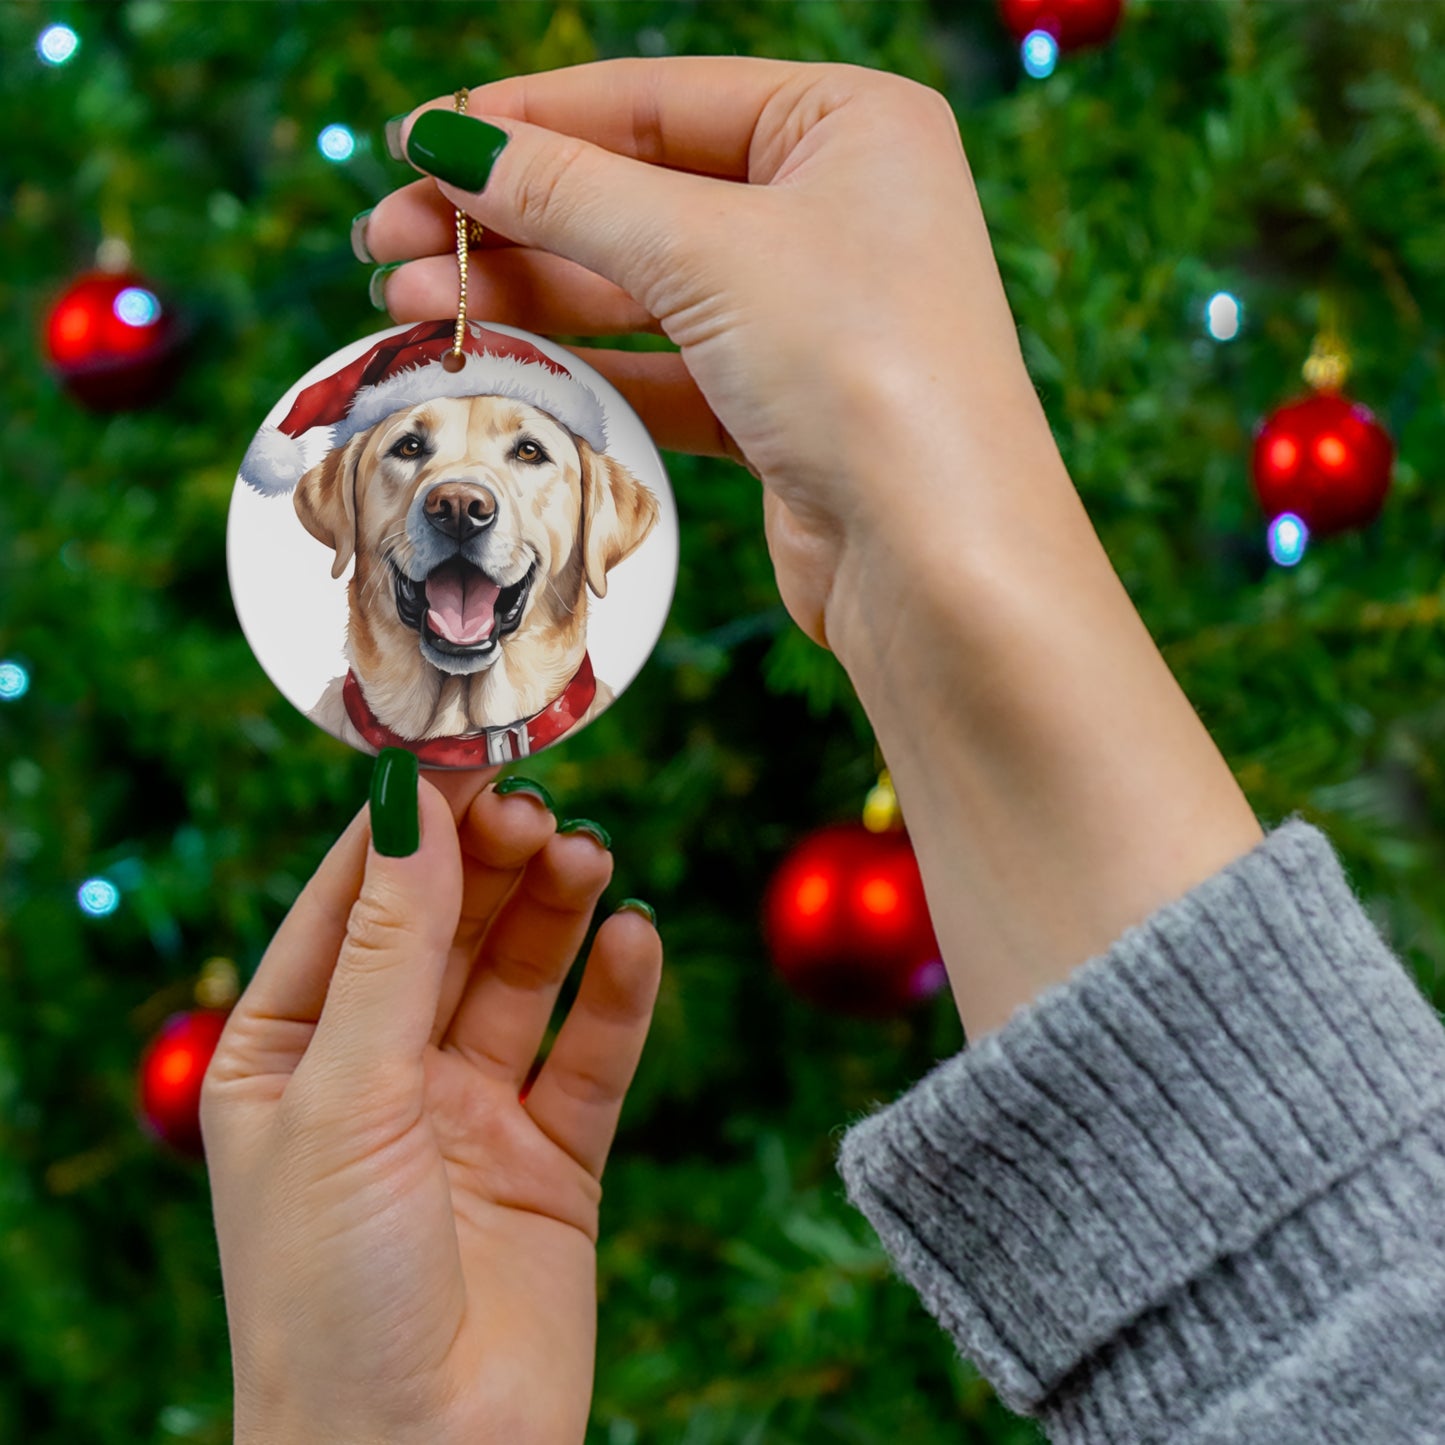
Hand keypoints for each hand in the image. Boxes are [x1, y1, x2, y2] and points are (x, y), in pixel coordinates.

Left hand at [201, 769, 661, 1444]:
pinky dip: (617, 995)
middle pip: (446, 929)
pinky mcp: (552, 1159)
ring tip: (590, 859)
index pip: (351, 904)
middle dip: (490, 864)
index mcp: (289, 1054)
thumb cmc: (330, 1294)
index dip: (407, 827)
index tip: (463, 752)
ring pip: (521, 978)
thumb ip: (390, 946)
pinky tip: (635, 939)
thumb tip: (408, 802)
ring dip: (556, 912)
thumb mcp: (344, 1095)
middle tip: (539, 810)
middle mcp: (379, 1074)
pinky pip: (590, 1056)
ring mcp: (469, 1114)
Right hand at [362, 57, 1055, 657]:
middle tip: (387, 241)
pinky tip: (496, 364)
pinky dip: (582, 368)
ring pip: (640, 288)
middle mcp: (833, 210)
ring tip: (409, 305)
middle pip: (636, 194)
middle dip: (508, 219)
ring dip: (526, 295)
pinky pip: (662, 369)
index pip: (655, 100)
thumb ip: (572, 192)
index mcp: (847, 125)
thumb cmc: (861, 369)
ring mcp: (808, 314)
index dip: (527, 120)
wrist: (938, 559)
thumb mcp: (707, 251)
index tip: (417, 142)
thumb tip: (451, 141)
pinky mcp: (782, 407)